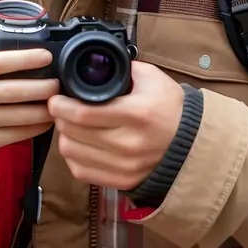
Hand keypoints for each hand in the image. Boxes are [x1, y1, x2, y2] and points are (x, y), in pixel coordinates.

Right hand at [0, 50, 59, 159]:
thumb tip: (28, 63)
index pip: (0, 62)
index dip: (26, 59)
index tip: (48, 57)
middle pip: (15, 90)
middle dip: (43, 88)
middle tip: (59, 86)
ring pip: (19, 115)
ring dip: (44, 111)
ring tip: (58, 106)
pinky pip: (15, 134)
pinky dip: (34, 129)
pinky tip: (44, 123)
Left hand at [47, 60, 184, 190]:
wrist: (191, 143)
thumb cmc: (170, 108)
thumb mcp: (151, 78)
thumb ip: (121, 69)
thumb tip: (92, 66)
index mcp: (137, 114)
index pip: (83, 113)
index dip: (61, 105)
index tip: (55, 99)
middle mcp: (130, 144)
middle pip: (73, 133)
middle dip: (60, 118)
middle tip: (61, 109)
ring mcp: (125, 166)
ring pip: (72, 153)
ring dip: (65, 136)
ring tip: (70, 125)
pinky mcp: (121, 182)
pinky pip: (81, 171)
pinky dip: (74, 156)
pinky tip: (80, 144)